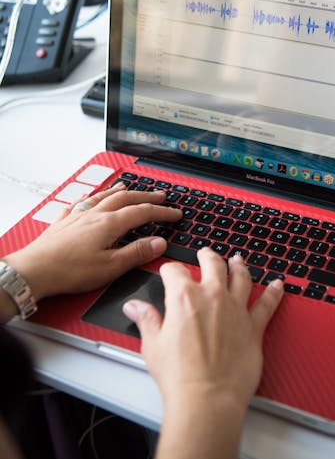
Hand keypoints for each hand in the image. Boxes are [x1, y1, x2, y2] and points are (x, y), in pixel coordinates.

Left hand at [3, 184, 181, 304]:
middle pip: (125, 198)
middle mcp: (94, 215)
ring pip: (103, 196)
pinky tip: (89, 196)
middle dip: (145, 195)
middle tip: (160, 195)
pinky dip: (90, 196)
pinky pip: (80, 202)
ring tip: (129, 187)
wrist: (34, 270)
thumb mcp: (111, 267)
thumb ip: (136, 253)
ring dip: (119, 191)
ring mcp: (77, 216)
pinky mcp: (63, 222)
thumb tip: (159, 243)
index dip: (162, 212)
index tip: (175, 213)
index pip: (143, 212)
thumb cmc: (69, 271)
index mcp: (109, 224)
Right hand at [123, 247, 283, 458]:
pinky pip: (267, 303)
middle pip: (213, 264)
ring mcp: (236, 309)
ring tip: (237, 260)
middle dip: (207, 256)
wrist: (207, 398)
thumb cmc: (179, 377)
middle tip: (205, 254)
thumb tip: (135, 307)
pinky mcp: (253, 326)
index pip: (175, 272)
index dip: (169, 270)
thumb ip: (146, 319)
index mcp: (184, 297)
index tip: (168, 273)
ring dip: (238, 266)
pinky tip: (278, 285)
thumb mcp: (153, 345)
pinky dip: (274, 292)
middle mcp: (212, 296)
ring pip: (241, 277)